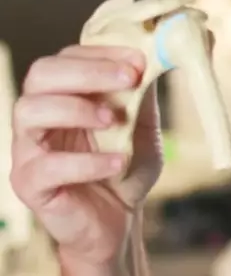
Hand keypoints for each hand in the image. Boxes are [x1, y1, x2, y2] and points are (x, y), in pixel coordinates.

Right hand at [10, 45, 163, 261]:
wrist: (119, 222)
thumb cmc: (126, 170)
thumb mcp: (142, 129)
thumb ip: (142, 97)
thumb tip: (155, 58)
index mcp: (63, 96)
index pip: (66, 58)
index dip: (100, 53)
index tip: (138, 58)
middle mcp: (39, 117)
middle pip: (41, 75)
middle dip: (87, 71)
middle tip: (128, 78)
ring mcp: (29, 150)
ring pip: (30, 111)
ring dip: (76, 109)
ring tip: (114, 120)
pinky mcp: (30, 184)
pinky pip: (47, 166)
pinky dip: (85, 162)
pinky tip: (117, 162)